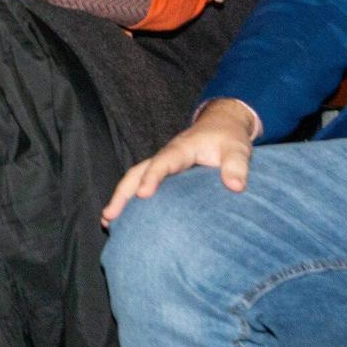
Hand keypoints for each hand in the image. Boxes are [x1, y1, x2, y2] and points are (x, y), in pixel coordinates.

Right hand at [102, 99, 258, 225]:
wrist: (222, 126)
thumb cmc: (228, 138)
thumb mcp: (238, 149)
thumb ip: (237, 166)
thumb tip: (236, 187)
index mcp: (180, 149)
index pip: (162, 163)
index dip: (151, 178)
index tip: (142, 195)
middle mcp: (165, 157)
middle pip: (136, 173)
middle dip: (122, 193)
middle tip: (109, 215)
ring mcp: (162, 165)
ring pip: (134, 179)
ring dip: (121, 198)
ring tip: (108, 221)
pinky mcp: (164, 174)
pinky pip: (142, 184)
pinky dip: (131, 199)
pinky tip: (126, 219)